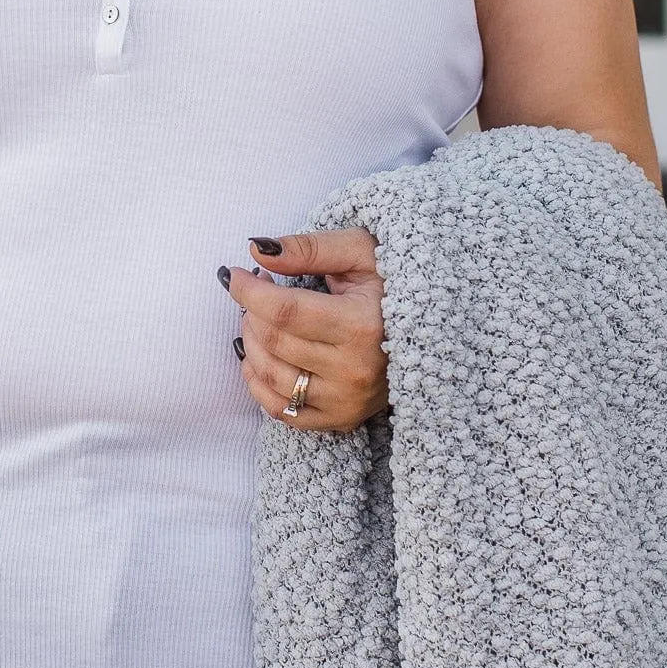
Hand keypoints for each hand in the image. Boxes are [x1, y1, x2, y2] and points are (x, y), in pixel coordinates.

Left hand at [224, 229, 388, 432]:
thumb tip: (258, 250)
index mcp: (362, 326)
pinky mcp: (342, 419)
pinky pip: (281, 411)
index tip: (235, 274)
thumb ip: (308, 248)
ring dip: (250, 343)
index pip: (284, 311)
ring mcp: (347, 401)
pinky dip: (258, 384)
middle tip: (256, 290)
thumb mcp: (359, 252)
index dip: (248, 291)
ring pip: (271, 376)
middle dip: (250, 311)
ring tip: (258, 318)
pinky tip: (258, 358)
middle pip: (273, 342)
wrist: (432, 327)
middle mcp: (355, 370)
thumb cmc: (392, 282)